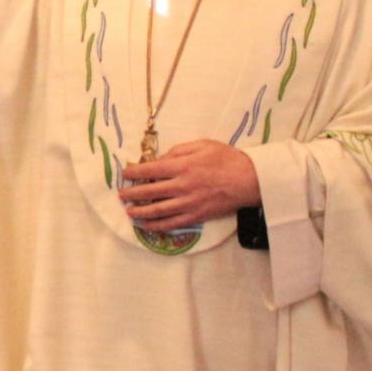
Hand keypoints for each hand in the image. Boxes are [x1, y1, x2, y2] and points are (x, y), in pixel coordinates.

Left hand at [118, 140, 260, 231]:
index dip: (134, 172)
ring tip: (129, 211)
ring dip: (139, 212)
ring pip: (157, 211)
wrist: (250, 180)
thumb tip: (160, 160)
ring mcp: (188, 203)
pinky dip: (156, 226)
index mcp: (183, 166)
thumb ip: (178, 151)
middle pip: (149, 192)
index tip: (125, 173)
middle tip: (121, 195)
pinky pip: (171, 224)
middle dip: (131, 194)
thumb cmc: (227, 158)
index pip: (150, 170)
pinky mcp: (196, 216)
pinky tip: (145, 225)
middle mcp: (182, 186)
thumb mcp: (202, 145)